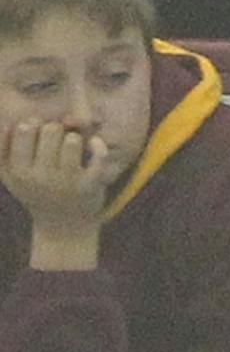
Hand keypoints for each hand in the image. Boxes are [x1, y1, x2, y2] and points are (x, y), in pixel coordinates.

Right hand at [0, 118, 121, 241]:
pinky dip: (98, 147)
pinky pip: (98, 158)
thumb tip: (11, 124)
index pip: (24, 129)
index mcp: (19, 171)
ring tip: (72, 146)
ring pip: (73, 140)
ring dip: (74, 138)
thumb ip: (3, 148)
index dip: (34, 124)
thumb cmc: (35, 193)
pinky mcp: (90, 187)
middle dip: (55, 129)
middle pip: (50, 131)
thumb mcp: (10, 175)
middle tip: (57, 139)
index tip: (40, 131)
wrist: (64, 228)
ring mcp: (67, 182)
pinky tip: (95, 143)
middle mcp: (42, 177)